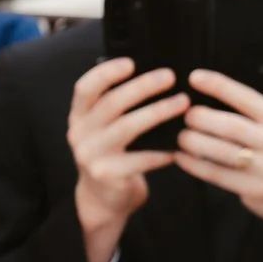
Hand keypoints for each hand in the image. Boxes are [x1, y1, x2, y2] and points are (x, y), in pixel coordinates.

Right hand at [67, 58, 185, 261]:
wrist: (103, 199)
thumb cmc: (112, 156)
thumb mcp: (104, 129)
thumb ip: (118, 108)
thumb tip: (154, 77)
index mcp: (79, 117)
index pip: (85, 88)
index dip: (106, 72)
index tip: (132, 62)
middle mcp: (79, 133)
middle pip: (110, 103)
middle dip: (142, 87)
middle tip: (170, 77)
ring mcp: (90, 155)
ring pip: (126, 127)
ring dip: (157, 112)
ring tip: (183, 103)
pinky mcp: (106, 174)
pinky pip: (140, 158)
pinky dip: (162, 150)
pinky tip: (180, 146)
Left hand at [175, 69, 262, 261]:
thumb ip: (258, 118)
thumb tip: (213, 98)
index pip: (250, 99)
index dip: (220, 86)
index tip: (195, 77)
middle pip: (233, 126)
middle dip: (203, 118)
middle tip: (185, 116)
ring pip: (224, 152)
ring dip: (195, 142)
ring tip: (181, 137)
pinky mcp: (258, 190)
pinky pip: (218, 175)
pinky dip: (196, 165)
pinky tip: (182, 158)